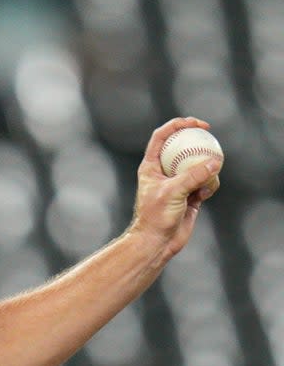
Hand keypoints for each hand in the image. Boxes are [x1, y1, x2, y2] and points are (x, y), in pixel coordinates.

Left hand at [128, 116, 220, 256]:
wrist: (158, 241)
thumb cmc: (156, 216)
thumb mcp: (173, 192)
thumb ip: (194, 175)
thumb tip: (215, 161)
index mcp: (151, 166)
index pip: (162, 137)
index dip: (178, 125)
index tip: (196, 123)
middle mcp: (165, 171)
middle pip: (183, 147)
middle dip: (198, 141)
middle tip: (211, 136)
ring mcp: (179, 182)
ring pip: (199, 165)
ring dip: (206, 171)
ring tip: (203, 186)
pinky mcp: (191, 194)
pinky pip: (206, 182)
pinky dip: (210, 185)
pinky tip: (204, 196)